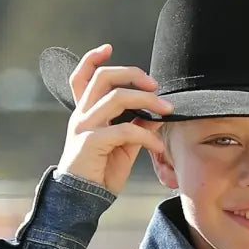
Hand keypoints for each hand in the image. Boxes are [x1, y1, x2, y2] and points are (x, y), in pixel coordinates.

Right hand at [56, 43, 172, 195]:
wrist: (82, 201)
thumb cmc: (100, 174)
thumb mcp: (124, 147)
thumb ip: (137, 128)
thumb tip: (157, 115)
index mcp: (86, 113)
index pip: (81, 77)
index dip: (91, 58)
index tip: (108, 48)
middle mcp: (82, 115)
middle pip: (103, 77)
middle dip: (133, 74)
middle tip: (156, 86)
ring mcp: (84, 127)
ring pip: (116, 97)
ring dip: (148, 101)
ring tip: (167, 111)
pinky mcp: (91, 142)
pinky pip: (125, 129)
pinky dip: (147, 136)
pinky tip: (158, 147)